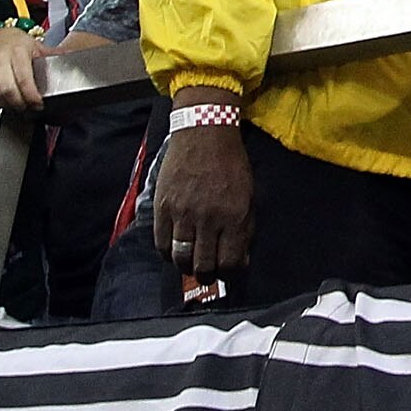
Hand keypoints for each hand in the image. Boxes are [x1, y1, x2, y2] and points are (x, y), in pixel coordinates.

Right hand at [0, 26, 46, 111]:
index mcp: (18, 52)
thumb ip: (52, 55)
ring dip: (8, 106)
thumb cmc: (18, 43)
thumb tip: (70, 59)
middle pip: (9, 91)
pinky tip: (4, 104)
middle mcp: (0, 59)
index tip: (38, 104)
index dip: (31, 96)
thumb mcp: (37, 46)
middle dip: (21, 104)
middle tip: (30, 110)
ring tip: (19, 108)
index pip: (24, 80)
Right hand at [154, 118, 253, 279]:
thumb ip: (245, 229)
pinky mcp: (162, 206)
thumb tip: (240, 260)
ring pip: (180, 258)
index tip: (228, 274)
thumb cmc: (231, 165)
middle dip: (207, 277)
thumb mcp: (250, 195)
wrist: (204, 133)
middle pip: (203, 265)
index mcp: (234, 215)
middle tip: (208, 276)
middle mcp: (208, 218)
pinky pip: (161, 242)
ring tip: (191, 266)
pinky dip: (167, 253)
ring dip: (186, 268)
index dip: (229, 275)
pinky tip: (174, 252)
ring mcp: (183, 213)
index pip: (229, 262)